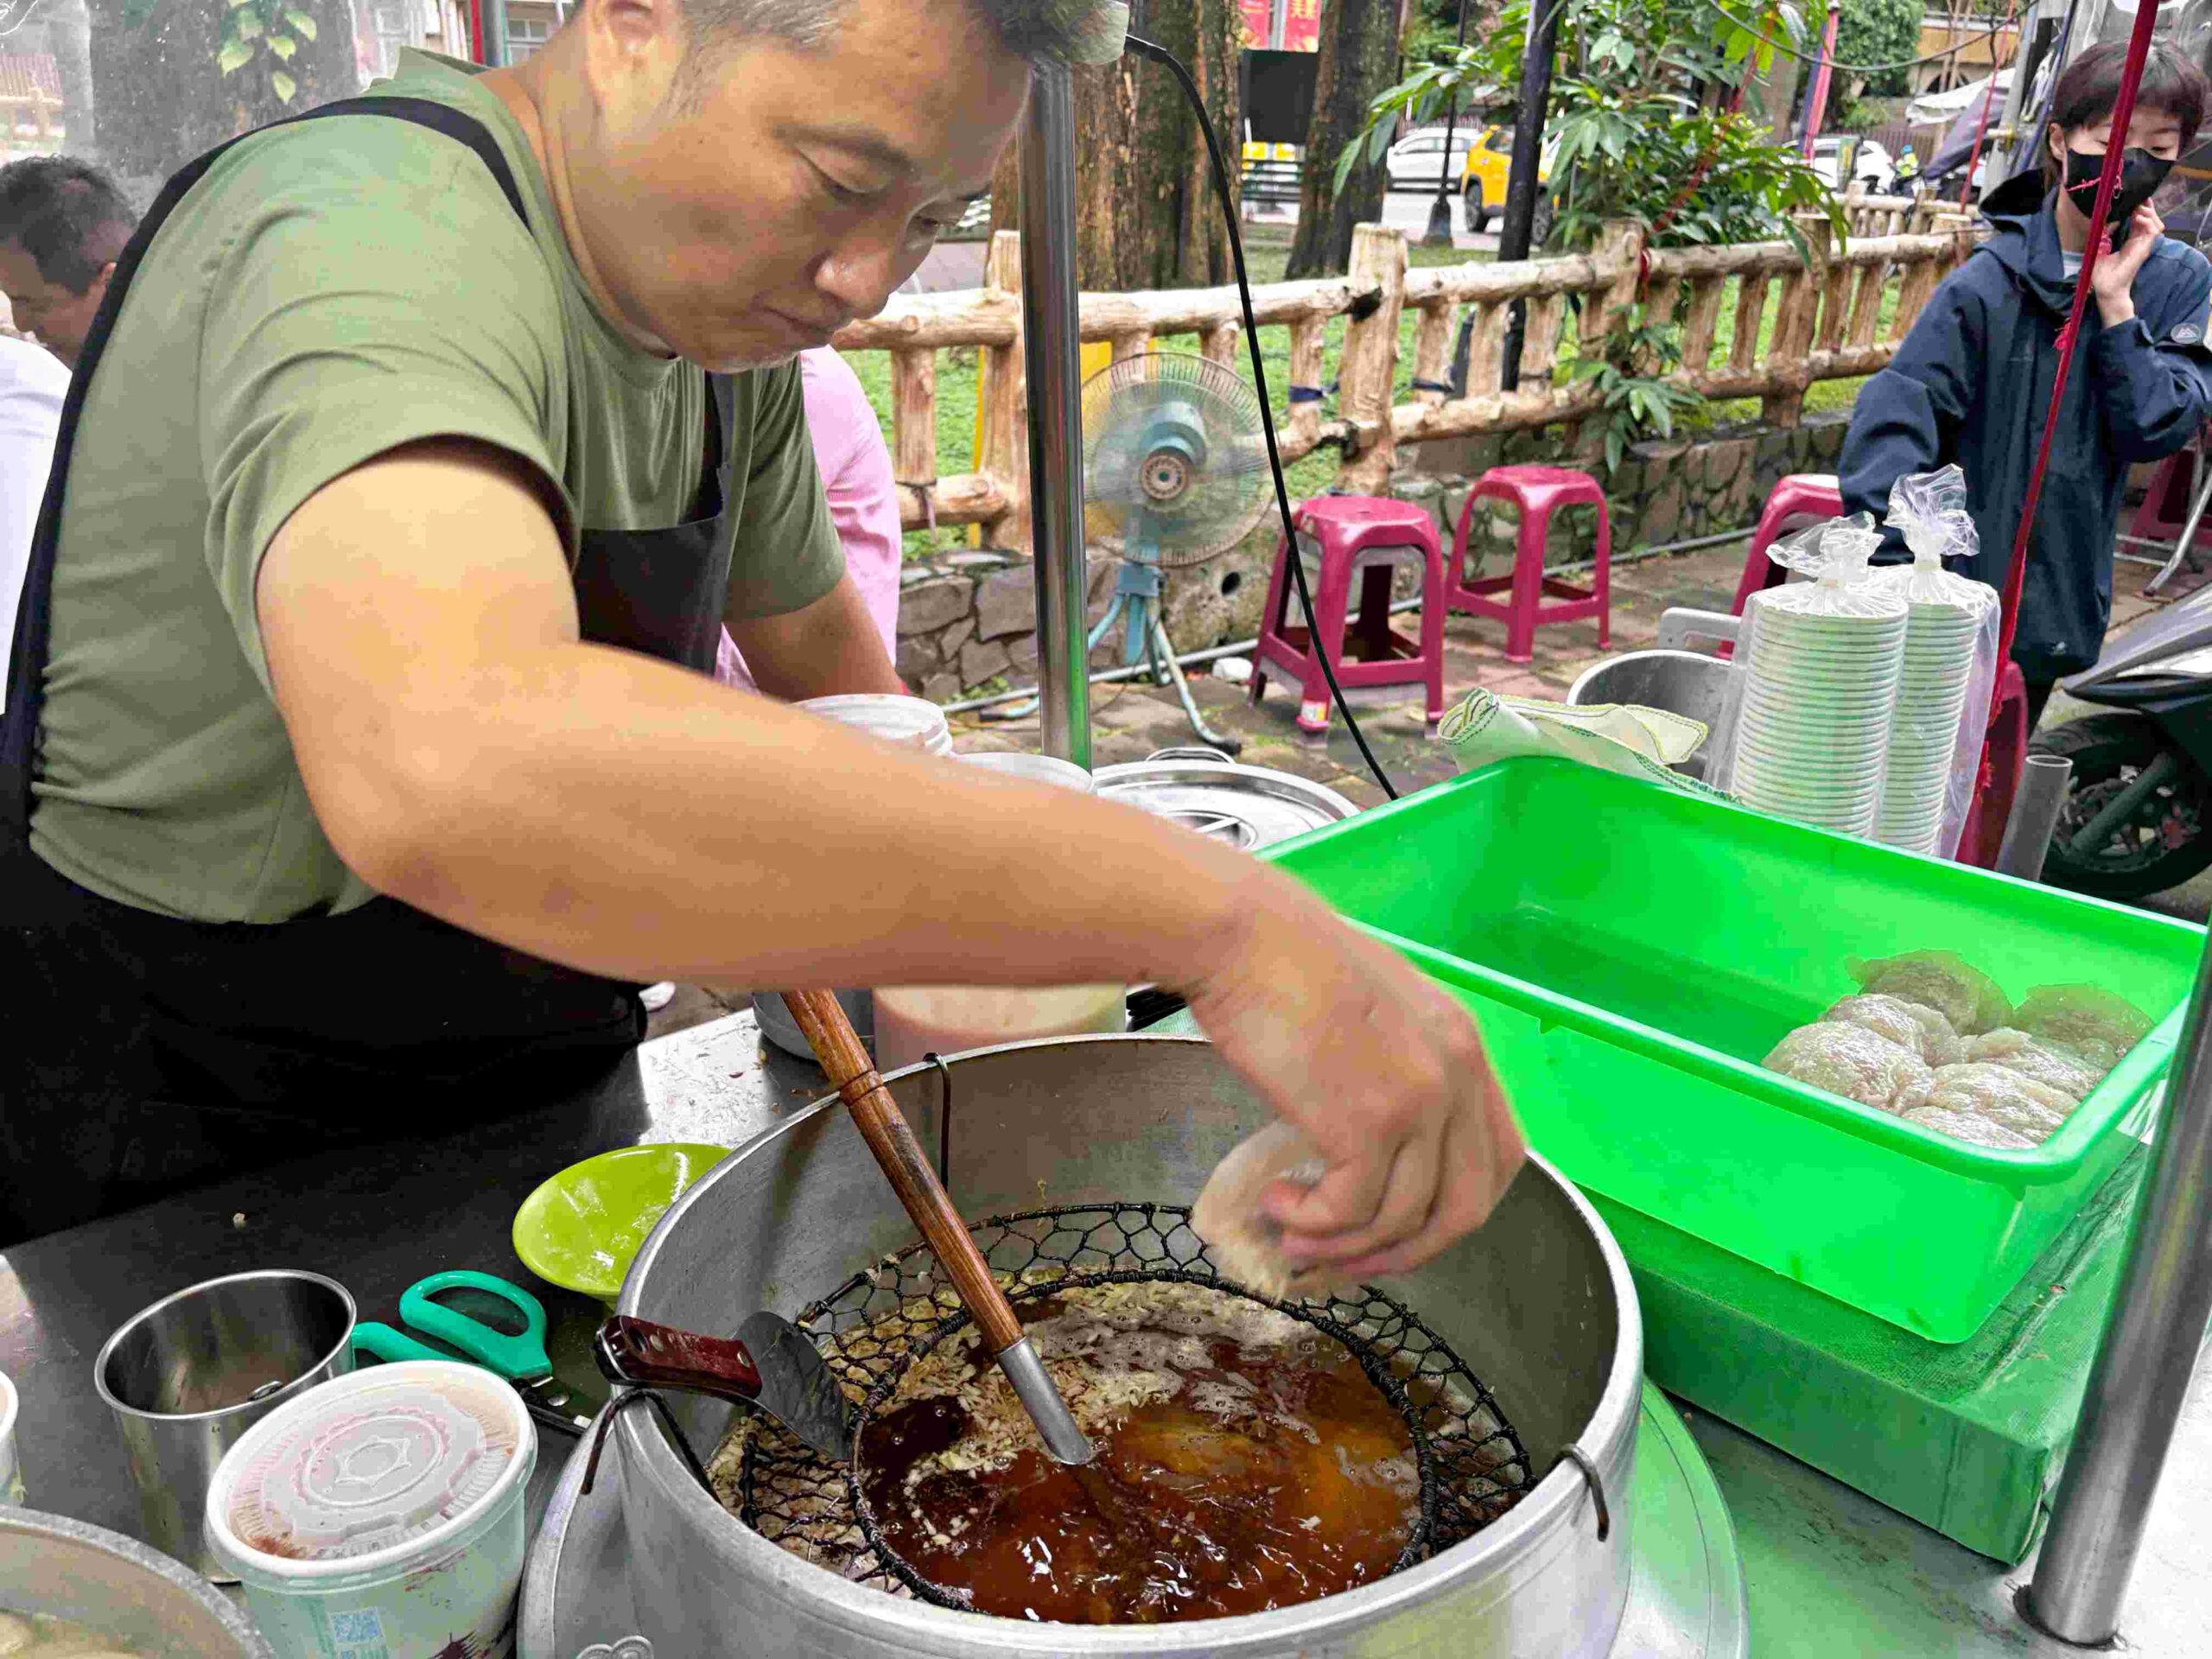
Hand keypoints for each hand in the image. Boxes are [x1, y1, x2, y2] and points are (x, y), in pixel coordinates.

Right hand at [1183, 893, 1525, 1278]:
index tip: (1401, 1226)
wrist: (1240, 935)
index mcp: (1461, 1045)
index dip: (1453, 1208)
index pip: (1498, 1158)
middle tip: (1350, 1261)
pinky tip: (1276, 1203)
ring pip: (1402, 1220)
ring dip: (1343, 1244)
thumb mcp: (1371, 1010)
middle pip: (1466, 1207)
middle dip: (1408, 1251)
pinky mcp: (1366, 1124)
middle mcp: (1455, 1076)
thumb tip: (1369, 1140)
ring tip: (1292, 1232)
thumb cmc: (1282, 961)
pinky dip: (1311, 1224)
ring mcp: (1417, 1101)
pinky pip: (1349, 1212)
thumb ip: (1392, 1067)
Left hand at [2092, 204, 2161, 326]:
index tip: (2133, 199)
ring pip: (2155, 223)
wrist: (2106, 289)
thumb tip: (2100, 222)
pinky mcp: (2144, 250)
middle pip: (2151, 219)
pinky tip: (2138, 217)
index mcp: (2131, 241)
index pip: (2141, 221)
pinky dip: (2147, 221)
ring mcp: (2143, 246)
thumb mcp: (2099, 250)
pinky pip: (2153, 231)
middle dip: (2146, 207)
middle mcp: (2139, 242)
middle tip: (2138, 199)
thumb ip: (2101, 236)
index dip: (2140, 209)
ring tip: (2138, 208)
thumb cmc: (2102, 274)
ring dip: (2148, 213)